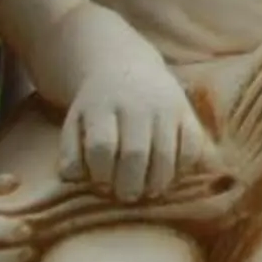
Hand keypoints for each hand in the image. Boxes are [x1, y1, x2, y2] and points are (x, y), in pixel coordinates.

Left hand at [61, 60, 217, 203]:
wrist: (126, 66)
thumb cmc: (97, 107)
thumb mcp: (74, 122)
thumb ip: (70, 153)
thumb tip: (75, 179)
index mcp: (102, 105)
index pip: (102, 146)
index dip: (100, 173)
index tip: (100, 184)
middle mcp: (136, 103)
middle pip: (135, 153)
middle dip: (129, 184)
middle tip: (126, 196)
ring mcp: (165, 106)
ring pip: (166, 154)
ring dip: (156, 182)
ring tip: (148, 191)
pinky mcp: (187, 111)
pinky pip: (192, 146)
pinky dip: (182, 167)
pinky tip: (168, 173)